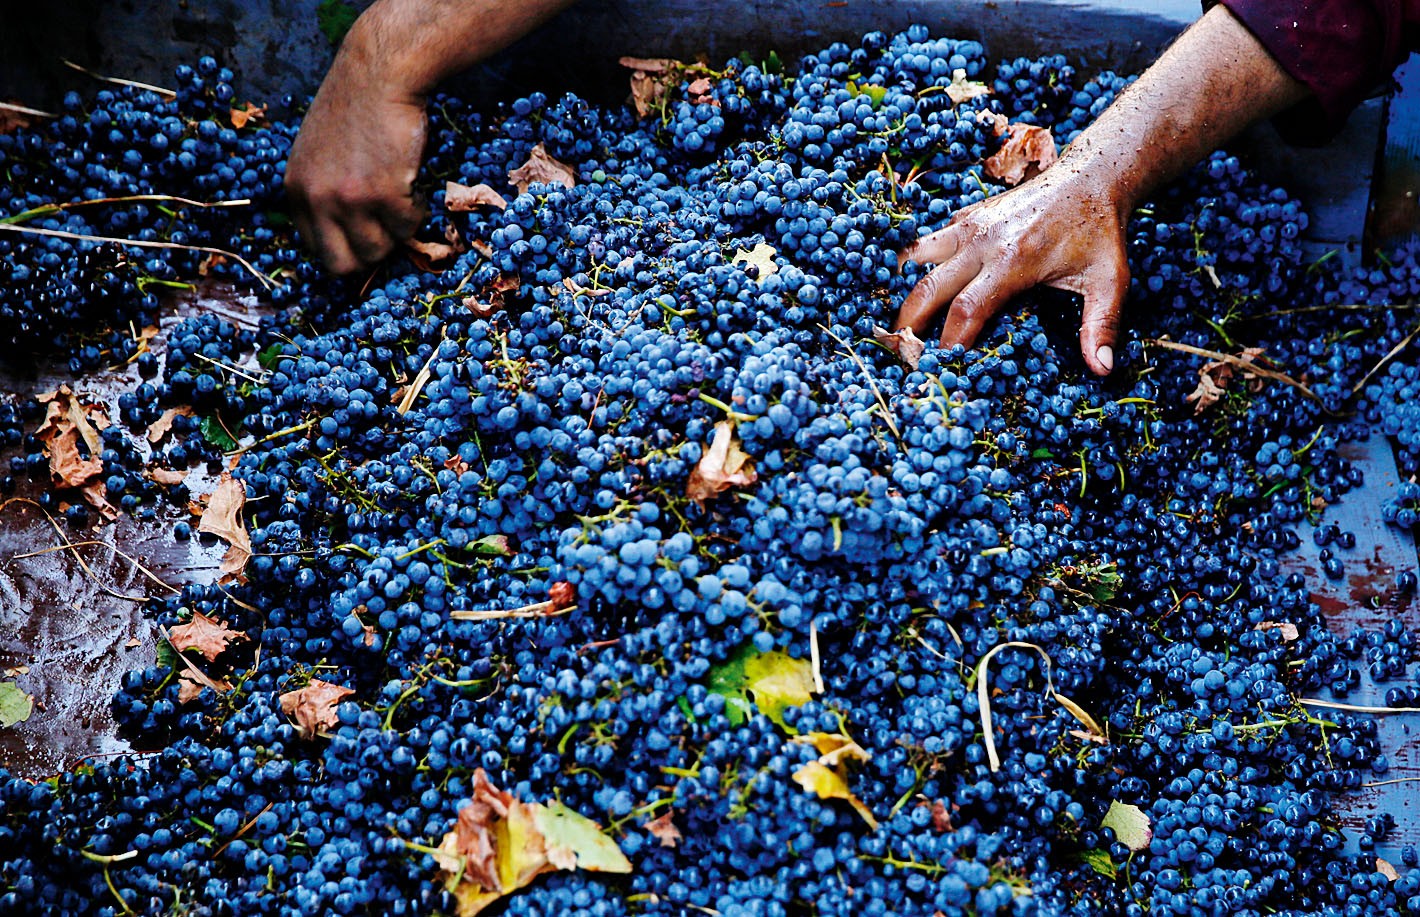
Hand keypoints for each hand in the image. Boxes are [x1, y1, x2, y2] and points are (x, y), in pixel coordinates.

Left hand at [285, 39, 426, 274]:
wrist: (378, 76)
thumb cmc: (354, 109)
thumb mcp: (317, 155)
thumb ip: (322, 194)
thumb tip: (345, 237)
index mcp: (296, 191)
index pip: (315, 250)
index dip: (345, 247)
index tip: (363, 235)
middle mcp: (317, 200)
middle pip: (343, 264)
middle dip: (369, 252)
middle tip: (385, 228)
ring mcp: (349, 200)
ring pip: (379, 250)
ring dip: (395, 230)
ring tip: (399, 198)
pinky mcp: (384, 194)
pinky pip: (407, 227)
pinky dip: (416, 210)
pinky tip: (411, 183)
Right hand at [894, 164, 1131, 375]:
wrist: (1091, 177)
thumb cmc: (1100, 232)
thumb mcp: (1110, 281)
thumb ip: (1101, 325)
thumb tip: (1101, 370)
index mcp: (1013, 261)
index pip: (966, 311)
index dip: (950, 342)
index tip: (943, 366)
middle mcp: (984, 242)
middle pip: (929, 288)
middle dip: (911, 323)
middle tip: (902, 351)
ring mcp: (972, 224)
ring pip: (919, 257)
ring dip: (904, 288)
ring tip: (900, 319)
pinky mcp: (969, 215)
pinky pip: (932, 240)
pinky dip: (917, 263)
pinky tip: (914, 285)